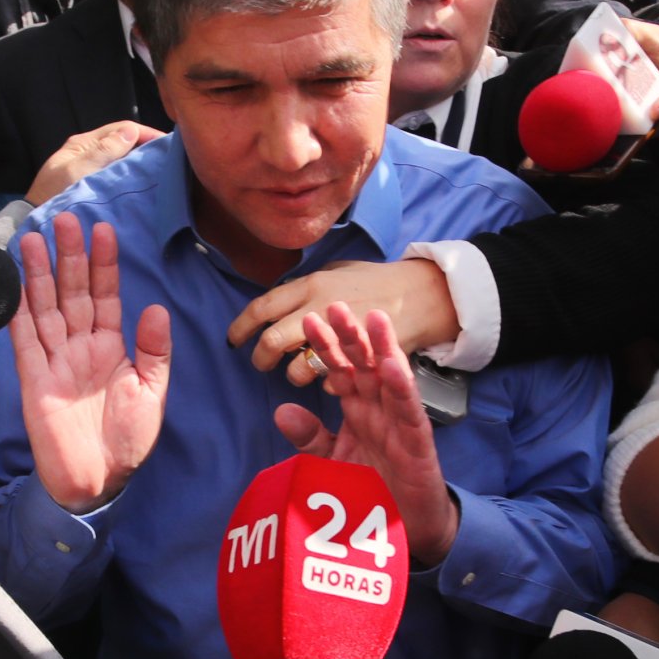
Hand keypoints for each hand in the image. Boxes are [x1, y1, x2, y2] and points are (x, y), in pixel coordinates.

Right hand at [10, 212, 170, 512]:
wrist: (99, 480)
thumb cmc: (128, 440)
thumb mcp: (151, 392)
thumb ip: (153, 351)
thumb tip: (155, 308)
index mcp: (111, 346)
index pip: (105, 295)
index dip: (103, 264)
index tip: (104, 230)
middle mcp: (80, 346)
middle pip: (72, 292)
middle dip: (69, 256)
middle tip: (65, 219)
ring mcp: (54, 361)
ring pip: (45, 308)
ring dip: (39, 274)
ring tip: (33, 238)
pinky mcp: (34, 380)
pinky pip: (24, 341)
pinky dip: (18, 313)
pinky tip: (14, 285)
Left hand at [26, 119, 160, 205]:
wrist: (34, 220)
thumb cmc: (53, 195)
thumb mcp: (78, 170)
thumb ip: (104, 151)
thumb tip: (131, 132)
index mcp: (84, 143)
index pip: (122, 128)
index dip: (146, 133)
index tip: (166, 143)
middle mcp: (88, 151)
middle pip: (123, 141)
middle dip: (145, 146)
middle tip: (167, 158)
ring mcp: (89, 167)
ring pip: (121, 157)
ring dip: (139, 161)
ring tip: (158, 170)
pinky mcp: (92, 183)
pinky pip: (116, 173)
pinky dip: (129, 174)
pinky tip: (140, 184)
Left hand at [228, 259, 456, 385]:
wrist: (423, 294)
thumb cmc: (379, 283)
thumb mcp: (338, 273)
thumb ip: (309, 287)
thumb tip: (280, 299)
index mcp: (311, 286)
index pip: (263, 306)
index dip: (242, 324)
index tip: (234, 337)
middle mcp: (320, 309)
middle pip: (272, 339)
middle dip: (261, 357)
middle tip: (261, 364)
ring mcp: (338, 336)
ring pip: (298, 367)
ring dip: (294, 375)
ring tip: (300, 375)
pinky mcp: (358, 361)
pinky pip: (329, 383)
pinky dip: (325, 385)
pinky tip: (330, 382)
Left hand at [273, 305, 459, 565]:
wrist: (406, 529)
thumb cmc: (372, 490)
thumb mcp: (332, 462)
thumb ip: (310, 438)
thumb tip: (281, 410)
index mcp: (358, 409)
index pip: (339, 370)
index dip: (324, 347)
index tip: (306, 321)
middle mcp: (379, 409)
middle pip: (363, 365)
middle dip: (350, 336)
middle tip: (334, 304)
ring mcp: (400, 423)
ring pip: (391, 379)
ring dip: (382, 348)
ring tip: (373, 318)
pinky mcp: (418, 443)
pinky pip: (410, 412)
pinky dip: (402, 389)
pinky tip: (392, 365)